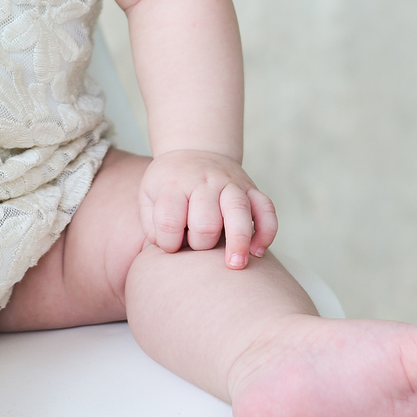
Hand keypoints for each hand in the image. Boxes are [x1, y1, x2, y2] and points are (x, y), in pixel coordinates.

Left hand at [139, 150, 276, 268]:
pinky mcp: (251, 189)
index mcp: (175, 184)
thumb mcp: (149, 197)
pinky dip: (266, 232)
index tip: (170, 245)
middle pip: (206, 222)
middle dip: (200, 244)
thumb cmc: (169, 184)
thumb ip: (153, 226)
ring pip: (239, 212)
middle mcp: (205, 182)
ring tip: (236, 265)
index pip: (169, 221)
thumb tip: (173, 253)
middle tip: (196, 245)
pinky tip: (257, 251)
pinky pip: (266, 209)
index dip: (168, 243)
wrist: (194, 150)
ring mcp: (231, 183)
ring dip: (239, 241)